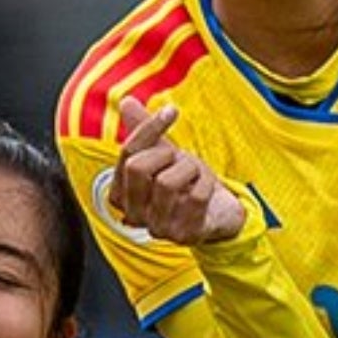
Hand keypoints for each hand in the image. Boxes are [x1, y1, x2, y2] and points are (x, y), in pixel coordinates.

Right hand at [111, 96, 245, 244]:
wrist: (217, 213)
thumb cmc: (185, 183)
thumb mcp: (163, 154)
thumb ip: (144, 131)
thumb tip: (127, 102)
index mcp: (120, 193)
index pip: (127, 153)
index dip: (149, 127)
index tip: (171, 110)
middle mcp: (133, 214)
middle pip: (138, 168)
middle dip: (167, 154)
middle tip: (181, 159)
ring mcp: (158, 228)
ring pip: (167, 182)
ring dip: (190, 169)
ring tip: (195, 175)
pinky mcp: (184, 235)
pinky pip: (195, 196)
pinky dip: (207, 184)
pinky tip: (207, 188)